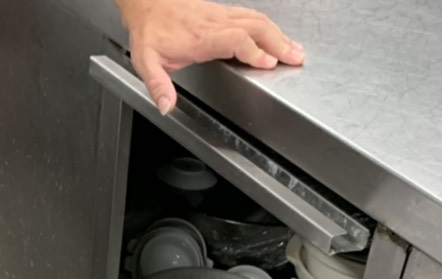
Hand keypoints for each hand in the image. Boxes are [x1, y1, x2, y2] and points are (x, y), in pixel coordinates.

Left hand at [114, 0, 303, 113]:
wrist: (147, 2)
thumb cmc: (150, 30)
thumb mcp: (145, 61)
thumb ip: (158, 84)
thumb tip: (166, 105)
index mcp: (200, 38)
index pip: (235, 40)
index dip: (254, 51)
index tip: (269, 63)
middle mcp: (214, 23)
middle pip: (254, 27)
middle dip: (278, 43)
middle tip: (296, 58)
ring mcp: (220, 15)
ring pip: (256, 19)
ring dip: (279, 35)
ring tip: (296, 50)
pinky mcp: (222, 12)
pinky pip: (251, 16)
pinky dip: (270, 27)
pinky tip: (279, 36)